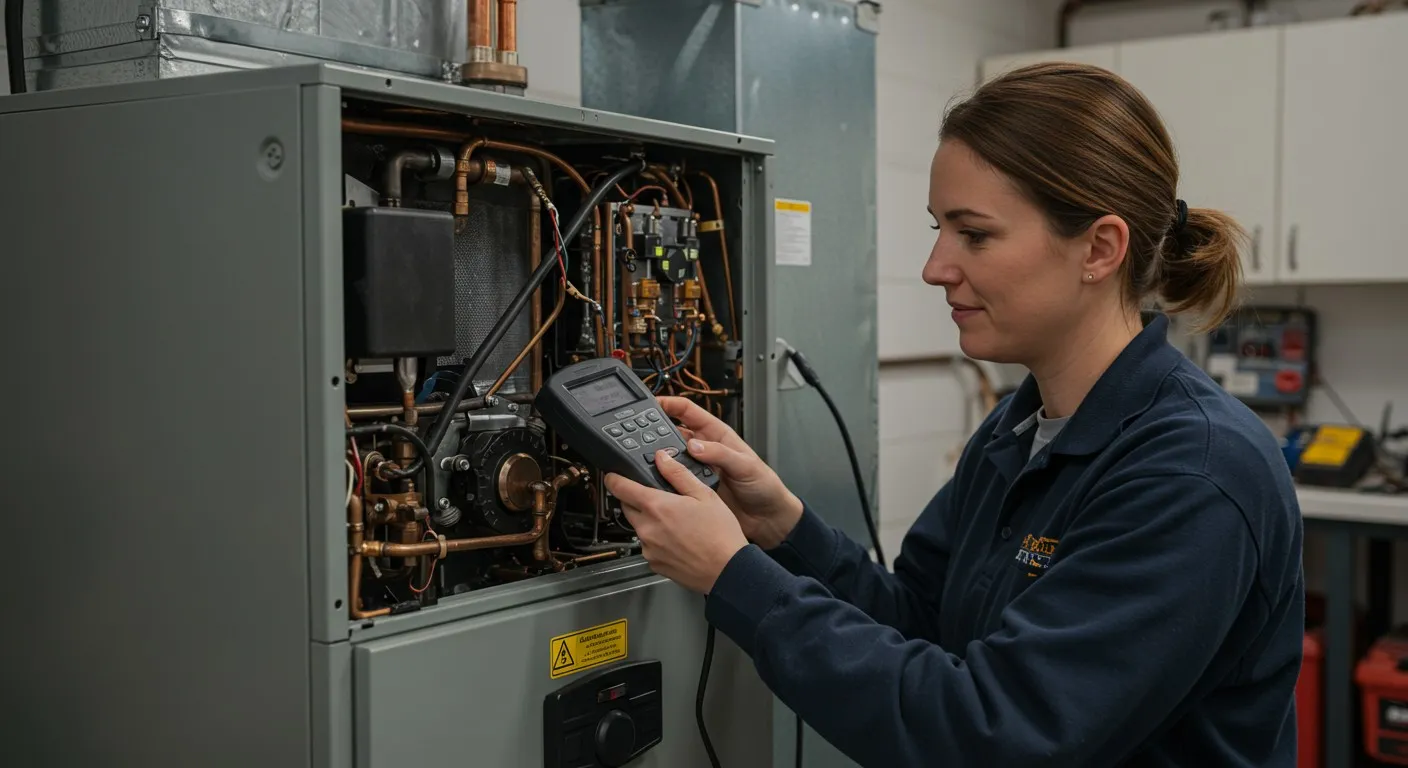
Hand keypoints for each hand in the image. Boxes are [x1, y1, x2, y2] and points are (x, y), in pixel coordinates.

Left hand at [604, 451, 747, 594]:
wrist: (727, 571)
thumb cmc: (720, 535)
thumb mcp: (704, 494)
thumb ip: (678, 474)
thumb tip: (662, 458)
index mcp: (656, 506)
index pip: (620, 488)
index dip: (614, 478)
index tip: (613, 476)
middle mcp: (647, 528)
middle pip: (627, 507)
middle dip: (637, 500)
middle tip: (660, 499)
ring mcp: (648, 548)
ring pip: (639, 527)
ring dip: (650, 521)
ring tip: (677, 523)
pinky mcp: (653, 563)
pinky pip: (648, 546)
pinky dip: (657, 540)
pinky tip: (678, 540)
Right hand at [658, 396, 802, 549]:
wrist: (767, 519)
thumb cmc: (764, 486)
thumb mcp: (746, 465)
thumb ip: (721, 454)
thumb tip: (695, 445)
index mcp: (717, 435)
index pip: (689, 412)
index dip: (670, 404)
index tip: (652, 403)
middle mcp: (704, 450)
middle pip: (673, 433)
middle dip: (656, 431)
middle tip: (639, 434)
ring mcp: (697, 470)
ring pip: (670, 458)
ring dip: (658, 458)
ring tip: (644, 458)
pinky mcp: (694, 489)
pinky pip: (674, 481)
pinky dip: (664, 480)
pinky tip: (655, 481)